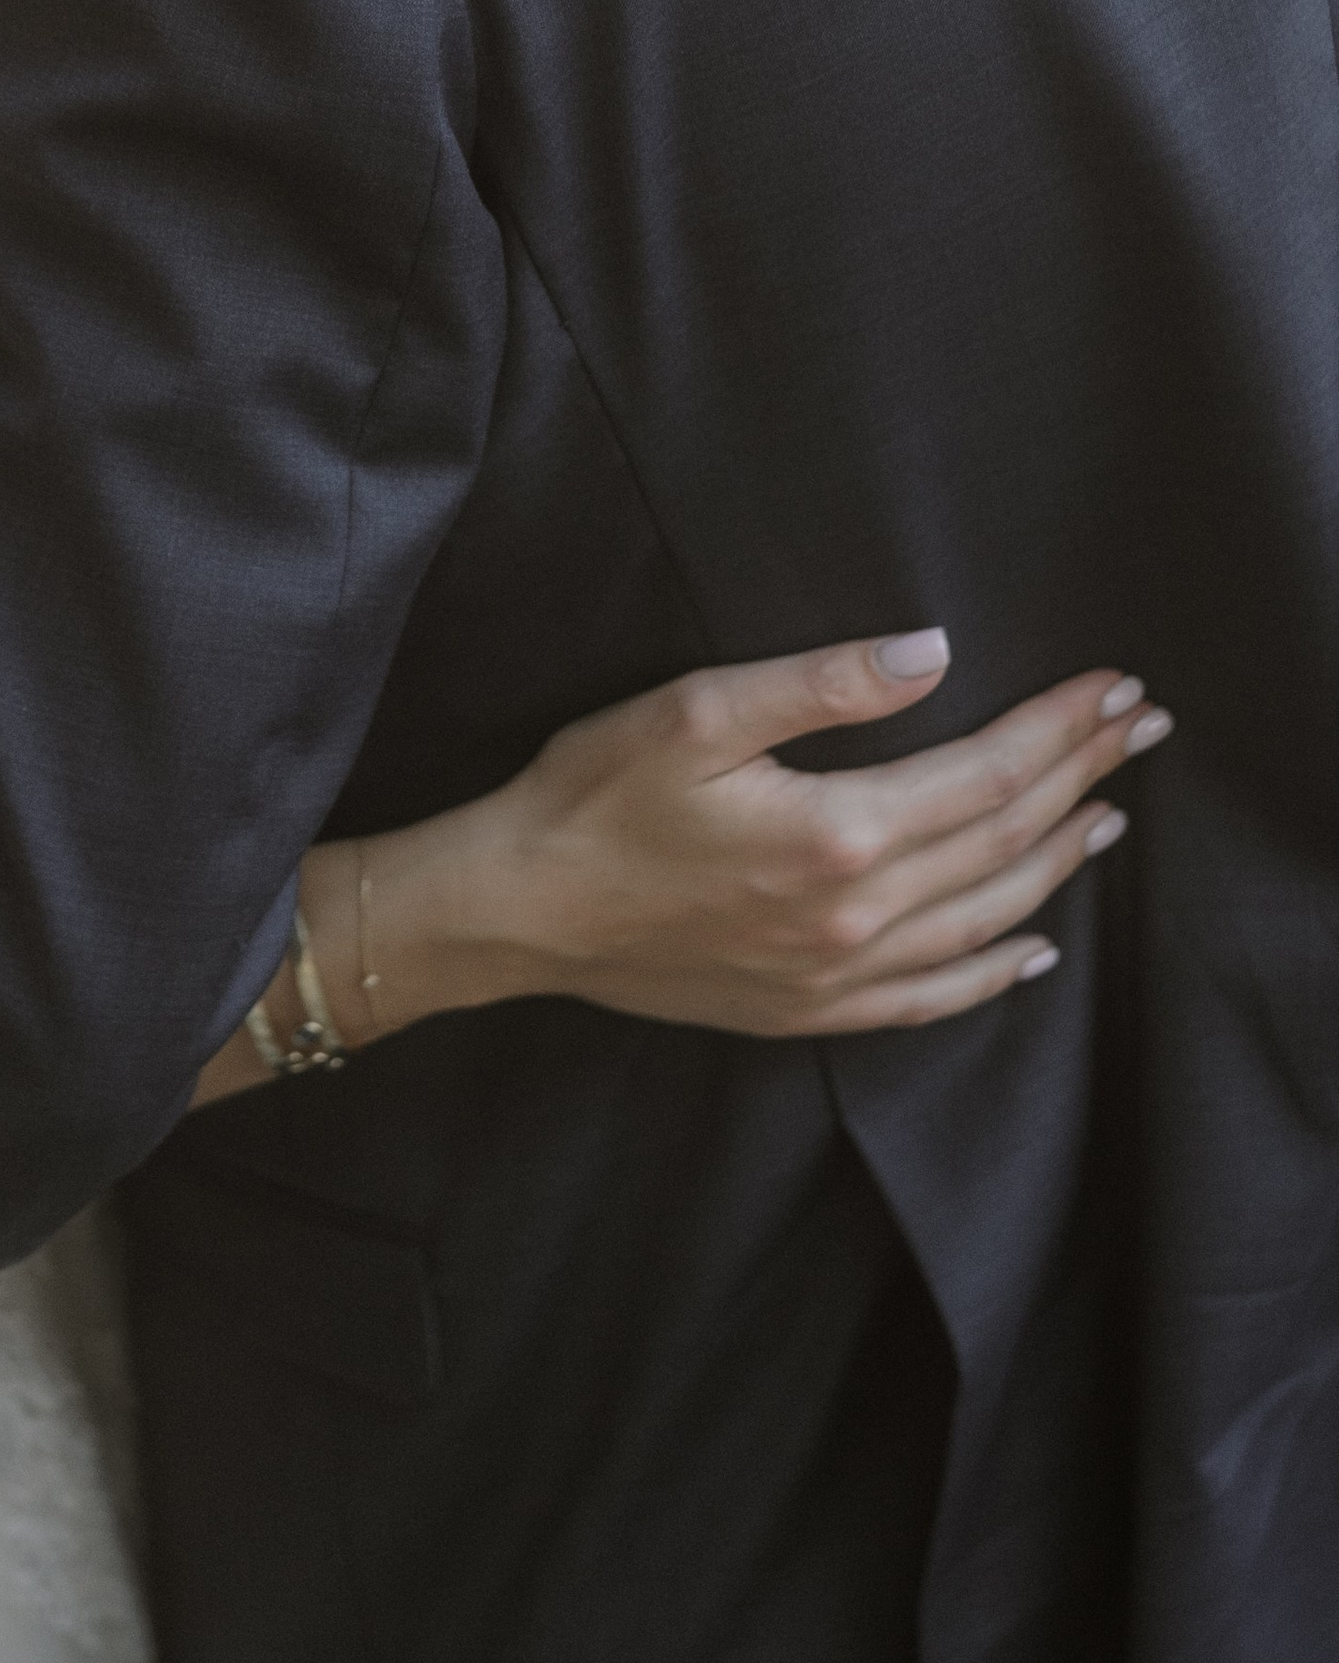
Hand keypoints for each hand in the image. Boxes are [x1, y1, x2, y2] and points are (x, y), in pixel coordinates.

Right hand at [327, 638, 1169, 1043]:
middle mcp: (855, 919)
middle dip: (1080, 778)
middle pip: (1002, 843)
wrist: (518, 910)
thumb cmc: (592, 796)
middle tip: (1143, 730)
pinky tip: (1032, 949)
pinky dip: (996, 971)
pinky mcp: (809, 1011)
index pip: (986, 775)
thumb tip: (933, 652)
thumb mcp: (695, 711)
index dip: (1060, 729)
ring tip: (1106, 816)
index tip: (1118, 688)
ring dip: (1056, 864)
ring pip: (984, 919)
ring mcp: (836, 976)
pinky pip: (933, 998)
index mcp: (835, 835)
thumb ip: (822, 682)